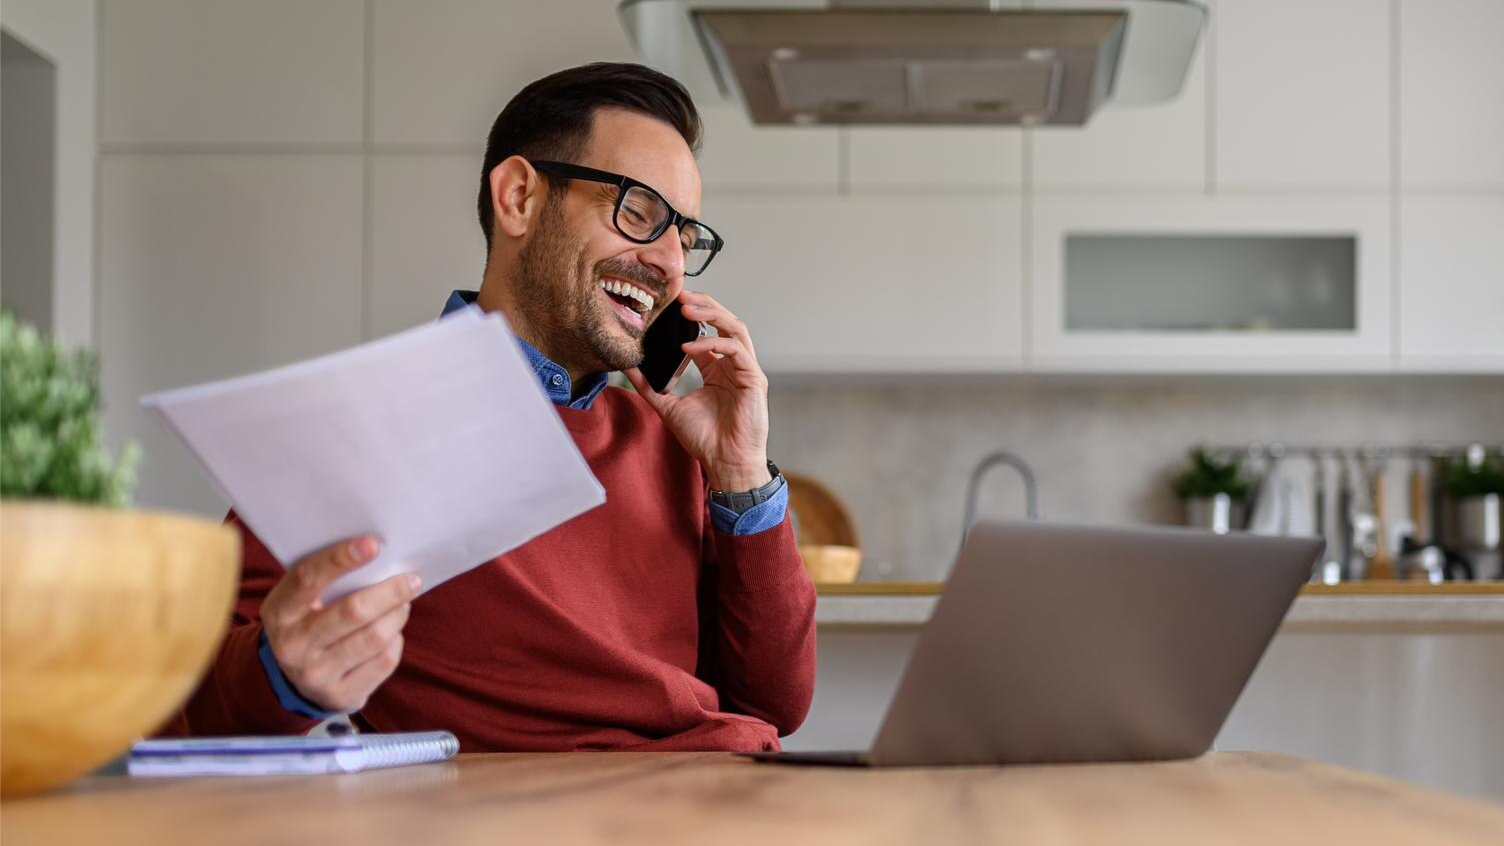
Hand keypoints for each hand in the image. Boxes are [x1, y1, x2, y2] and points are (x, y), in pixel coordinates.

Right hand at [261, 536, 419, 713]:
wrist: (295, 681)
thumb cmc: (309, 622)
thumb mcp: (301, 601)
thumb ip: (327, 580)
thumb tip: (378, 553)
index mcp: (279, 612)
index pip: (307, 578)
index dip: (340, 558)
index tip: (373, 544)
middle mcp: (292, 645)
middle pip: (353, 611)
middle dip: (390, 592)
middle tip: (412, 580)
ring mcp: (315, 675)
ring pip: (375, 636)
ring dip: (397, 615)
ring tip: (403, 605)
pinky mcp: (340, 696)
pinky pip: (384, 661)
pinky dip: (395, 641)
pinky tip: (391, 634)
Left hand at [624, 290, 771, 491]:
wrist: (725, 462)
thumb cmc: (705, 439)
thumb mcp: (669, 407)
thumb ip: (650, 386)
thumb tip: (628, 367)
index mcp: (717, 370)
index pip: (708, 332)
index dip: (692, 314)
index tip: (668, 304)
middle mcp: (733, 365)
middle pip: (724, 321)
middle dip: (703, 304)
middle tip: (679, 294)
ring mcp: (746, 370)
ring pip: (735, 327)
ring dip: (711, 313)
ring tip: (686, 308)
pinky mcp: (754, 378)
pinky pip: (735, 349)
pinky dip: (712, 343)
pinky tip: (689, 345)